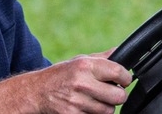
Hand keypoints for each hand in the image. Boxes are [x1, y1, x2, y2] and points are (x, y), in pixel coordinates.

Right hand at [0, 48, 131, 113]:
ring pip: (109, 110)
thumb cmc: (61, 75)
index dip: (124, 78)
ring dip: (104, 106)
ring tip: (92, 98)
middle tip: (107, 91)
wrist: (37, 91)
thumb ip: (102, 58)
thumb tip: (122, 52)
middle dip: (116, 95)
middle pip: (119, 96)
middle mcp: (81, 82)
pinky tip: (84, 106)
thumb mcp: (79, 61)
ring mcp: (77, 101)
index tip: (121, 80)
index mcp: (84, 66)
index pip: (119, 73)